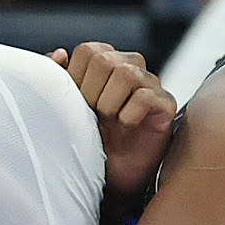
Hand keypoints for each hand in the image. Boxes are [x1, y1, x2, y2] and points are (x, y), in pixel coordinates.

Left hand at [50, 42, 176, 197]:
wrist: (112, 174)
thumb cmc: (92, 138)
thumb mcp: (66, 106)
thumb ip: (58, 77)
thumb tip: (59, 54)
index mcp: (107, 62)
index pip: (88, 50)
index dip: (76, 77)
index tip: (78, 102)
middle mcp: (131, 67)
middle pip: (105, 59)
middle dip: (92, 91)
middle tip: (94, 114)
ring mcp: (151, 84)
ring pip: (127, 73)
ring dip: (110, 102)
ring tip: (110, 120)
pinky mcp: (166, 104)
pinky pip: (146, 96)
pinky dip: (130, 113)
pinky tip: (127, 125)